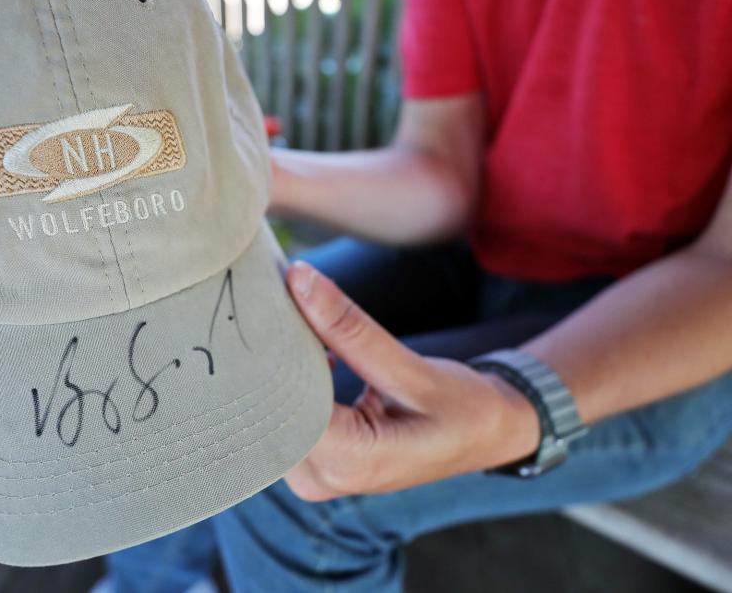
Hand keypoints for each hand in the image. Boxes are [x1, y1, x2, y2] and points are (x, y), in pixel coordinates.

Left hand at [284, 261, 540, 501]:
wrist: (487, 436)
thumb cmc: (461, 407)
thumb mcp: (411, 367)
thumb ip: (350, 328)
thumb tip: (299, 279)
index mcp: (351, 461)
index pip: (281, 403)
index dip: (270, 353)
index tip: (269, 303)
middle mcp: (324, 478)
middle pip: (271, 409)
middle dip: (273, 356)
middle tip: (276, 302)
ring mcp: (317, 475)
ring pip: (273, 412)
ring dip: (281, 366)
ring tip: (292, 321)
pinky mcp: (316, 460)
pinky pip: (285, 415)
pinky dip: (292, 379)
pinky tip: (308, 349)